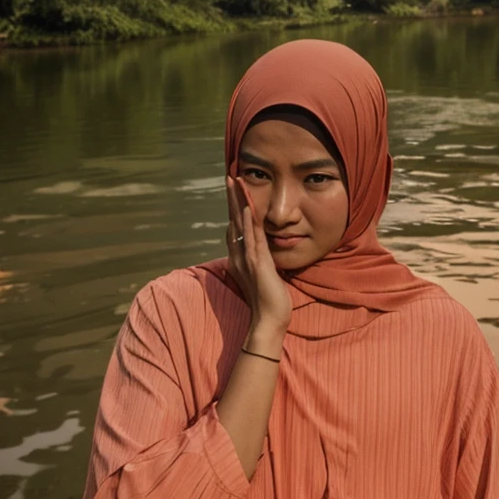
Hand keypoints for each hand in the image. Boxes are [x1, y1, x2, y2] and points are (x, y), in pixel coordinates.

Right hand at [226, 175, 291, 334]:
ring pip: (240, 225)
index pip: (234, 225)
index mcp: (239, 256)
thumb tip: (256, 246)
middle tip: (230, 177)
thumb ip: (255, 258)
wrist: (269, 320)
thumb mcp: (261, 272)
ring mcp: (246, 259)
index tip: (234, 188)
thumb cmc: (267, 298)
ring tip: (236, 184)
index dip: (234, 206)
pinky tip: (246, 209)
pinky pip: (251, 239)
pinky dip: (247, 223)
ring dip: (238, 203)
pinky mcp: (257, 264)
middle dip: (232, 198)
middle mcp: (239, 255)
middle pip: (233, 219)